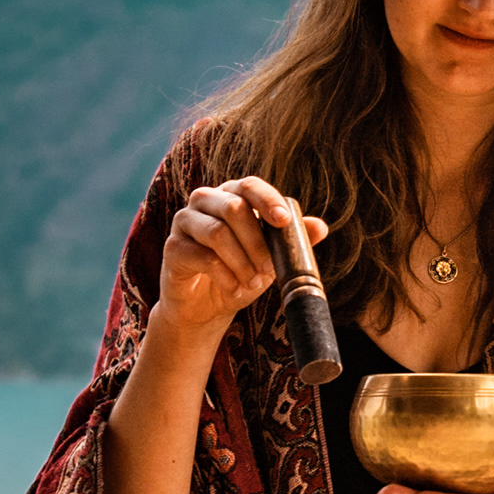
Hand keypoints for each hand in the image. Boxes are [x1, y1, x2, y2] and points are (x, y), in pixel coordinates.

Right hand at [153, 175, 326, 347]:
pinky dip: (225, 276)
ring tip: (254, 283)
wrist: (206, 308)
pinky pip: (202, 256)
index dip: (267, 200)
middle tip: (269, 268)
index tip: (283, 221)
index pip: (249, 185)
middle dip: (257, 241)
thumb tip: (321, 227)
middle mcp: (205, 201)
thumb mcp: (271, 258)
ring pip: (217, 232)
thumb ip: (292, 241)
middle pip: (233, 207)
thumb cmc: (240, 273)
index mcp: (232, 195)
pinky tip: (235, 289)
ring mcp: (185, 221)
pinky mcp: (173, 247)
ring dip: (242, 261)